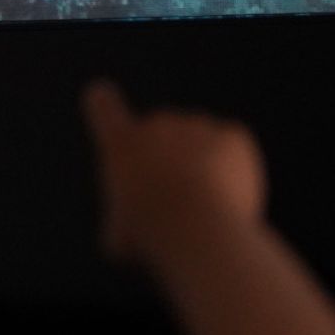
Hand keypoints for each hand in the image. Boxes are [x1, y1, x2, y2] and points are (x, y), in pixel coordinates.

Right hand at [81, 79, 266, 268]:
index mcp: (120, 143)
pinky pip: (232, 153)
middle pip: (163, 138)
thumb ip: (129, 220)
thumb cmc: (153, 237)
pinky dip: (233, 174)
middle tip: (176, 207)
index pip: (103, 107)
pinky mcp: (232, 134)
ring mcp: (197, 124)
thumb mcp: (122, 239)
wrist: (199, 228)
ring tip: (205, 212)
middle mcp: (157, 123)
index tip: (102, 95)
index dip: (103, 104)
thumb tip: (139, 226)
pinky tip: (229, 200)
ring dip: (202, 171)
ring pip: (200, 149)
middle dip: (169, 163)